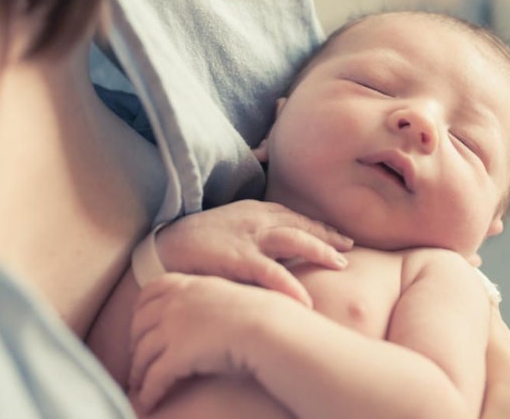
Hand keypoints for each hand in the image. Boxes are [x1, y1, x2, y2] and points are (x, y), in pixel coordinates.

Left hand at [128, 273, 289, 412]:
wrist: (270, 327)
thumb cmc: (264, 315)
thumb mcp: (231, 295)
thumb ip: (212, 298)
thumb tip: (214, 312)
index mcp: (188, 285)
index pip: (150, 292)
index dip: (139, 310)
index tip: (138, 325)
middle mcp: (175, 303)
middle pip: (140, 324)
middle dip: (134, 344)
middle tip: (137, 359)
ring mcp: (173, 328)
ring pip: (142, 354)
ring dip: (138, 372)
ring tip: (138, 385)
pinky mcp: (177, 356)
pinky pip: (154, 378)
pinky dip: (148, 392)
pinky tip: (148, 402)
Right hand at [155, 200, 352, 306]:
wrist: (160, 248)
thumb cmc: (195, 243)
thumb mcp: (229, 230)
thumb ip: (254, 237)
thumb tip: (280, 255)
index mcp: (253, 211)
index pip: (294, 217)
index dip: (319, 227)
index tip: (340, 238)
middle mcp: (255, 219)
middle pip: (301, 224)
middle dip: (327, 236)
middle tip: (349, 249)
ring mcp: (247, 238)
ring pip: (294, 240)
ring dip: (320, 250)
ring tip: (340, 265)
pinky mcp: (236, 258)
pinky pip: (270, 272)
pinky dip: (290, 284)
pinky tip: (306, 299)